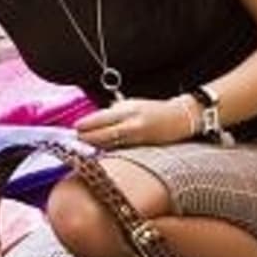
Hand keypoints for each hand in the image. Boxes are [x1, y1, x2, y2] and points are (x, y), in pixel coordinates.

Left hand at [76, 96, 196, 150]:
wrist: (180, 118)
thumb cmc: (154, 111)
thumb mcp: (132, 106)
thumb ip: (114, 114)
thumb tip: (95, 121)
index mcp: (128, 110)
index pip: (102, 118)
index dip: (87, 125)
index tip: (75, 128)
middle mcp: (131, 122)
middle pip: (104, 132)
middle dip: (88, 137)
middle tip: (76, 139)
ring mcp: (137, 134)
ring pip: (111, 142)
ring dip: (96, 145)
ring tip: (84, 145)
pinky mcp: (143, 145)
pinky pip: (122, 148)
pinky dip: (109, 149)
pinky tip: (101, 151)